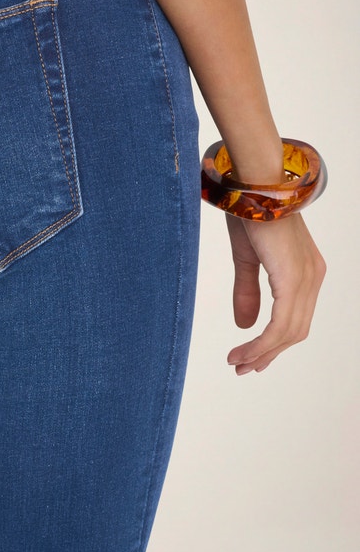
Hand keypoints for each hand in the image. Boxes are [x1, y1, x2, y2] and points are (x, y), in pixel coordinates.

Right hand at [225, 212, 325, 374]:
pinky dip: (263, 342)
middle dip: (268, 353)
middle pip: (295, 330)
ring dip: (263, 352)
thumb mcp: (247, 259)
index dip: (274, 342)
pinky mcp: (293, 279)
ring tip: (238, 362)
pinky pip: (281, 323)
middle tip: (242, 366)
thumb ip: (247, 291)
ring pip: (289, 331)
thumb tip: (245, 326)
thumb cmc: (249, 212)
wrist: (253, 185)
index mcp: (305, 271)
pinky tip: (246, 351)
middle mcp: (312, 277)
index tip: (251, 357)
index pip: (295, 318)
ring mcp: (306, 278)